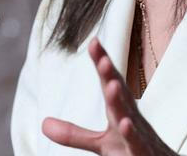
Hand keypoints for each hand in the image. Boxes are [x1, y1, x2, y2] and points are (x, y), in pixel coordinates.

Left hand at [41, 38, 176, 155]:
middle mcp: (131, 118)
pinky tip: (125, 124)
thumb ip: (74, 134)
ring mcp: (139, 136)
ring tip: (110, 84)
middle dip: (111, 75)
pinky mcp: (143, 154)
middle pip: (119, 93)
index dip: (102, 63)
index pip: (109, 83)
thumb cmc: (134, 151)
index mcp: (120, 111)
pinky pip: (137, 144)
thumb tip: (43, 124)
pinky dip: (131, 134)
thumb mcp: (102, 144)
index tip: (93, 41)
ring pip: (129, 116)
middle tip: (101, 56)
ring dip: (120, 100)